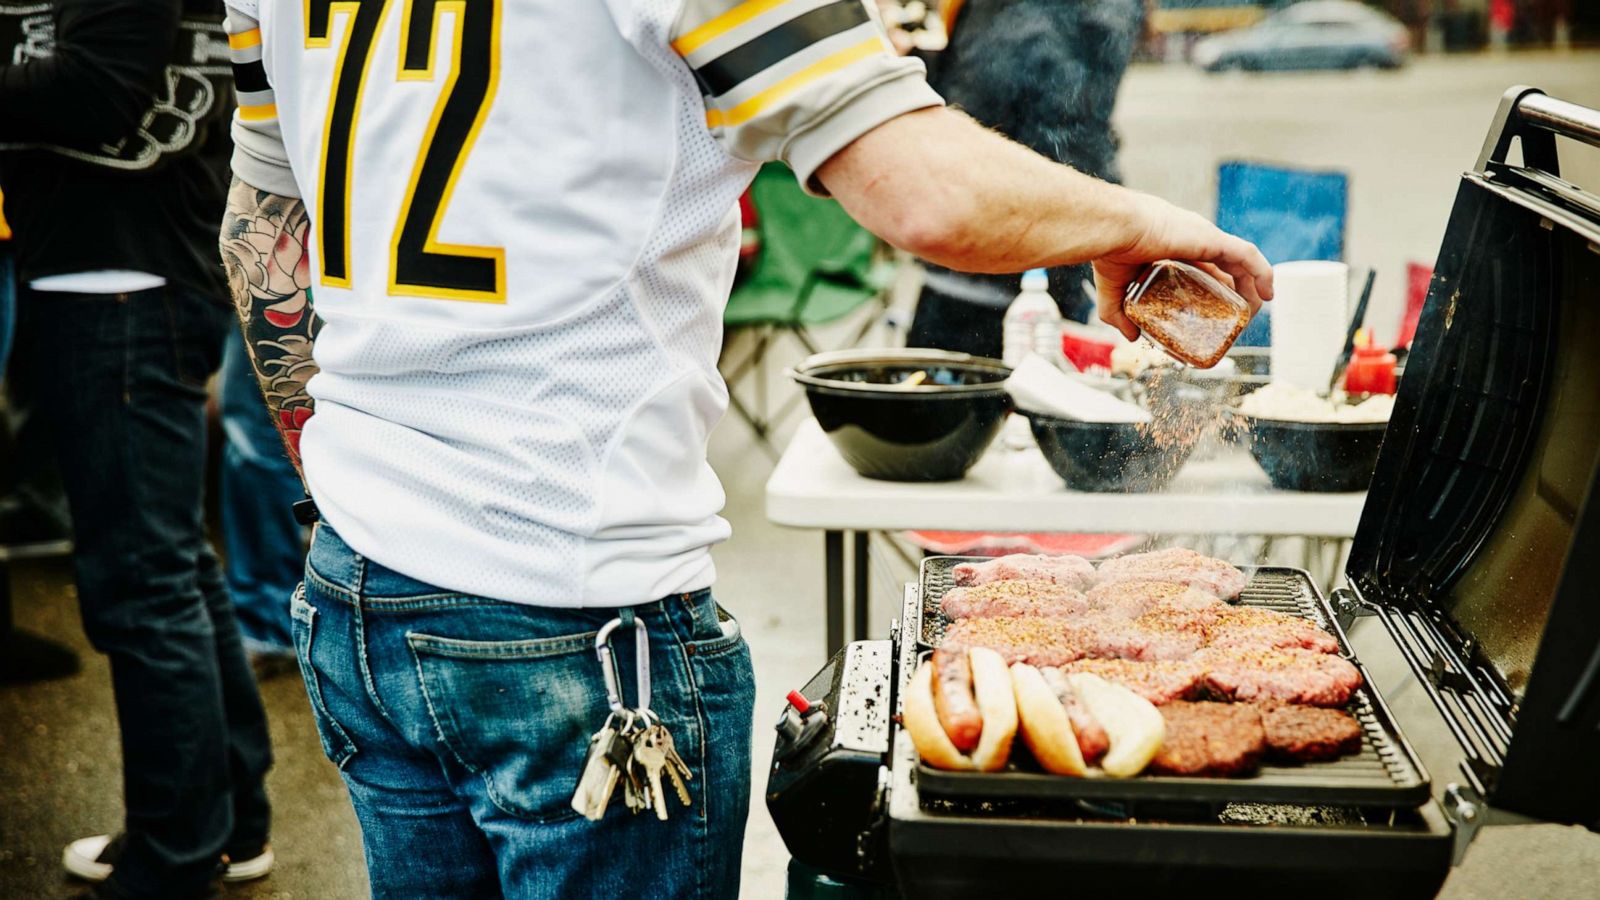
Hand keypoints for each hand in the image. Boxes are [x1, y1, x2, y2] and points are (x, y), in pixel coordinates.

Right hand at [1092, 193, 1273, 340]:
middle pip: (1224, 267)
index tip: (1217, 311)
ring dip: (1252, 285)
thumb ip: (1119, 314)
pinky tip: (1267, 293)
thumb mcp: (1115, 290)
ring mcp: (1205, 237)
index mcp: (1172, 246)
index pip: (1202, 267)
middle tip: (1235, 317)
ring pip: (1241, 262)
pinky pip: (1247, 256)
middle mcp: (1193, 239)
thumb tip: (1132, 337)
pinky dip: (1262, 273)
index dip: (1213, 288)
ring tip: (1255, 310)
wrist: (1114, 229)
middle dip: (1234, 291)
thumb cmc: (1111, 250)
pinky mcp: (1213, 238)